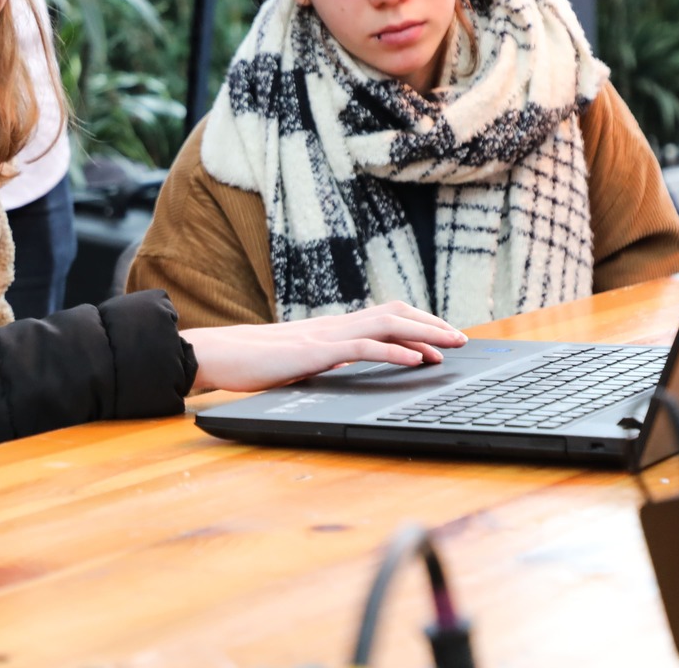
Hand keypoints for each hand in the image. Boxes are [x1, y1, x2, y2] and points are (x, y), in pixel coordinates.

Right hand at [181, 302, 468, 392]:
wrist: (218, 355)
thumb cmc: (250, 362)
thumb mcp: (296, 361)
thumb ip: (322, 360)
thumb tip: (344, 365)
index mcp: (329, 329)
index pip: (382, 317)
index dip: (416, 324)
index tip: (441, 338)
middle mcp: (333, 326)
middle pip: (393, 313)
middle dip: (430, 323)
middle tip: (460, 339)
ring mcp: (325, 336)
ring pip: (386, 325)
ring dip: (424, 333)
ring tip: (451, 345)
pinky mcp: (316, 351)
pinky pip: (363, 347)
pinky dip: (394, 352)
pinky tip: (415, 361)